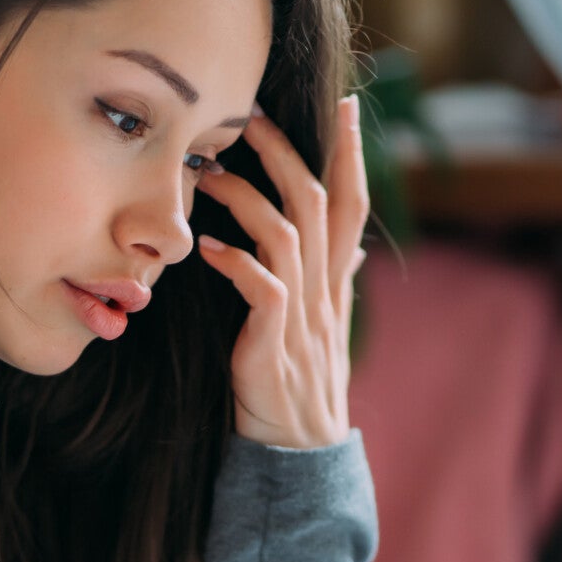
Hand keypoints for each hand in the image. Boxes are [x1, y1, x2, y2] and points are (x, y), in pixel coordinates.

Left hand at [195, 96, 370, 450]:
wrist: (298, 454)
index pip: (353, 205)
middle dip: (289, 153)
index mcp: (336, 284)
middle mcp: (326, 292)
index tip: (348, 106)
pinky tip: (207, 247)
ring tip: (212, 172)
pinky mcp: (274, 344)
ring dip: (249, 197)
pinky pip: (263, 288)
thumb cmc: (299, 387)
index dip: (353, 156)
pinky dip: (236, 261)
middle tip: (253, 113)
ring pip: (289, 235)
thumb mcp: (321, 330)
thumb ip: (334, 284)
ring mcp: (303, 318)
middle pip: (319, 203)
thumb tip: (355, 251)